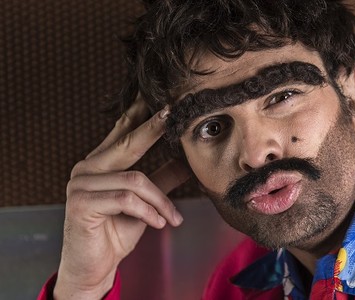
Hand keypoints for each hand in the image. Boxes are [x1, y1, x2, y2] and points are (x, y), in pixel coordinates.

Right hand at [54, 97, 190, 298]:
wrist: (95, 266)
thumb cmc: (117, 231)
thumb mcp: (146, 202)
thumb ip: (162, 179)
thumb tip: (187, 161)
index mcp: (100, 163)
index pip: (121, 131)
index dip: (140, 114)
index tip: (161, 98)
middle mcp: (86, 168)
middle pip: (128, 143)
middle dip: (153, 129)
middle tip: (173, 115)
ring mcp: (80, 184)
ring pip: (135, 180)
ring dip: (160, 201)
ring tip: (172, 218)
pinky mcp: (81, 203)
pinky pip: (127, 200)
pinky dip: (149, 212)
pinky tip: (159, 223)